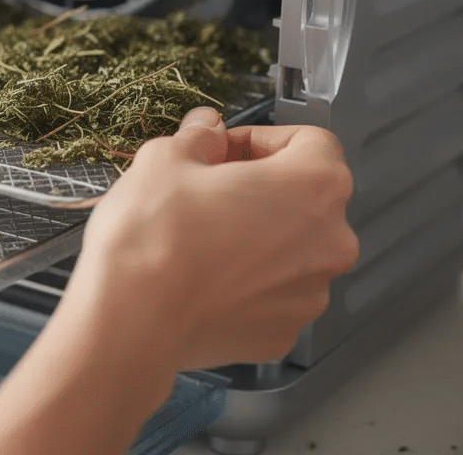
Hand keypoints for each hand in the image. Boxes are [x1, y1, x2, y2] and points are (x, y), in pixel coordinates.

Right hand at [65, 107, 358, 371]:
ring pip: (289, 250)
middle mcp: (330, 242)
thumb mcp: (166, 158)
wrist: (133, 320)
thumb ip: (199, 136)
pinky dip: (245, 283)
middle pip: (304, 200)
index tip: (223, 149)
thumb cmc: (154, 234)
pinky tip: (201, 278)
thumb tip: (208, 130)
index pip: (312, 142)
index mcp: (315, 186)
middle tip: (205, 191)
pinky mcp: (283, 332)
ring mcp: (310, 295)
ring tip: (199, 239)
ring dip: (255, 237)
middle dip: (259, 190)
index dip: (261, 139)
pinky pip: (271, 295)